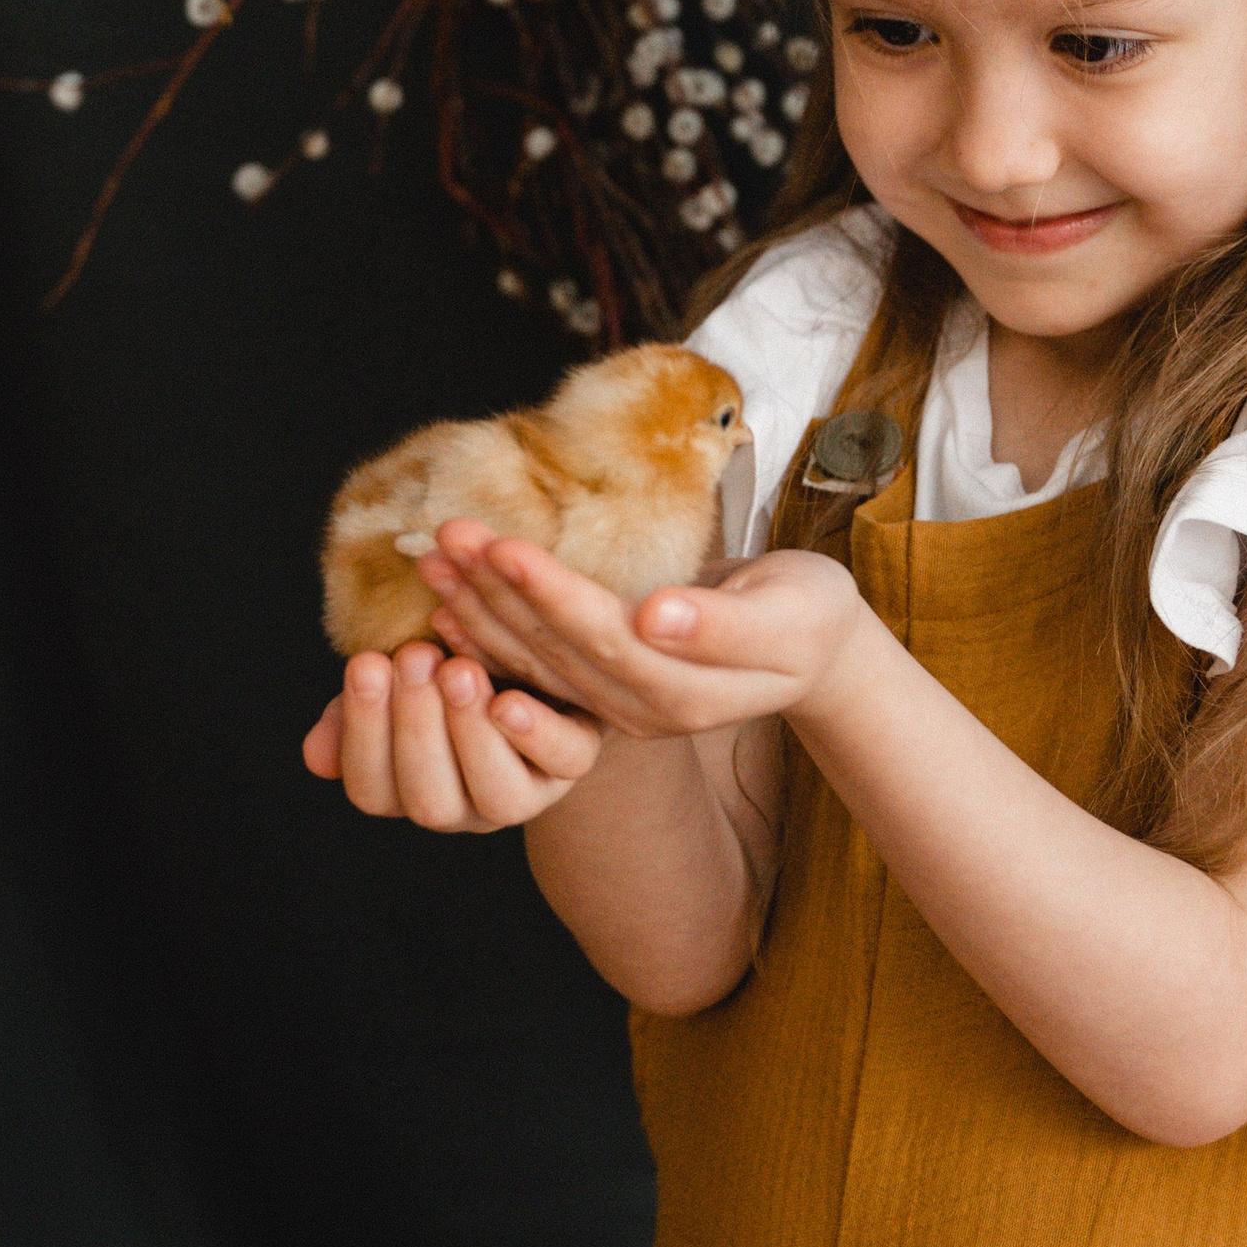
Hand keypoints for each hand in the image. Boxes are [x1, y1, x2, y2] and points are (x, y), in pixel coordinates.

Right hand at [303, 636, 604, 832]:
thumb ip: (358, 710)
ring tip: (456, 670)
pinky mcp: (575, 759)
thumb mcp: (399, 679)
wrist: (534, 650)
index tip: (365, 664)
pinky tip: (509, 700)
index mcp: (412, 787)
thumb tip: (316, 754)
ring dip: (470, 734)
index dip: (363, 734)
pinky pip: (563, 762)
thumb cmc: (451, 662)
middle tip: (410, 658)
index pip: (373, 790)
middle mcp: (467, 805)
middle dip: (414, 729)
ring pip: (499, 797)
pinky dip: (535, 734)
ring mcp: (527, 792)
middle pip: (431, 802)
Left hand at [418, 523, 872, 741]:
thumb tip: (657, 616)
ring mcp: (618, 708)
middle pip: (554, 649)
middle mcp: (641, 710)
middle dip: (495, 591)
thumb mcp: (792, 616)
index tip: (501, 546)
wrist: (813, 647)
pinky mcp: (604, 691)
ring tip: (432, 557)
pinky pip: (536, 664)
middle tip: (446, 535)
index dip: (547, 593)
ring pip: (534, 659)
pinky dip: (489, 632)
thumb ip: (724, 625)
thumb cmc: (810, 614)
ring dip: (479, 607)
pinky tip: (449, 605)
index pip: (601, 637)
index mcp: (685, 693)